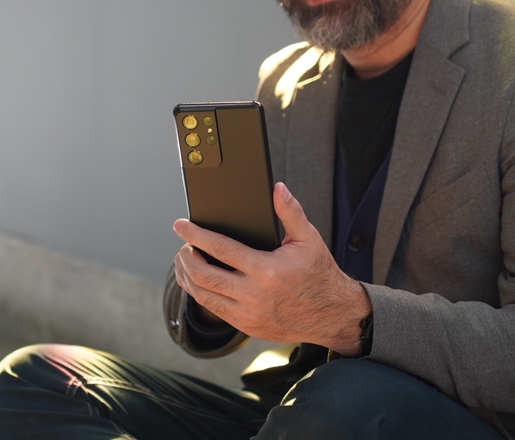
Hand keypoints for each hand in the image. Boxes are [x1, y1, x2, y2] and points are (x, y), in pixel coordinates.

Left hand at [174, 182, 371, 354]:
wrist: (333, 316)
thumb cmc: (319, 274)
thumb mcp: (308, 240)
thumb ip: (290, 212)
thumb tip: (277, 188)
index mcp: (267, 271)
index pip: (220, 249)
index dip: (196, 235)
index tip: (181, 225)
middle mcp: (254, 295)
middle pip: (203, 275)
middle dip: (186, 257)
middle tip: (183, 244)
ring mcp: (248, 314)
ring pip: (203, 296)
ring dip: (187, 276)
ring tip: (185, 260)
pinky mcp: (247, 326)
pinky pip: (213, 310)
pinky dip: (199, 293)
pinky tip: (197, 281)